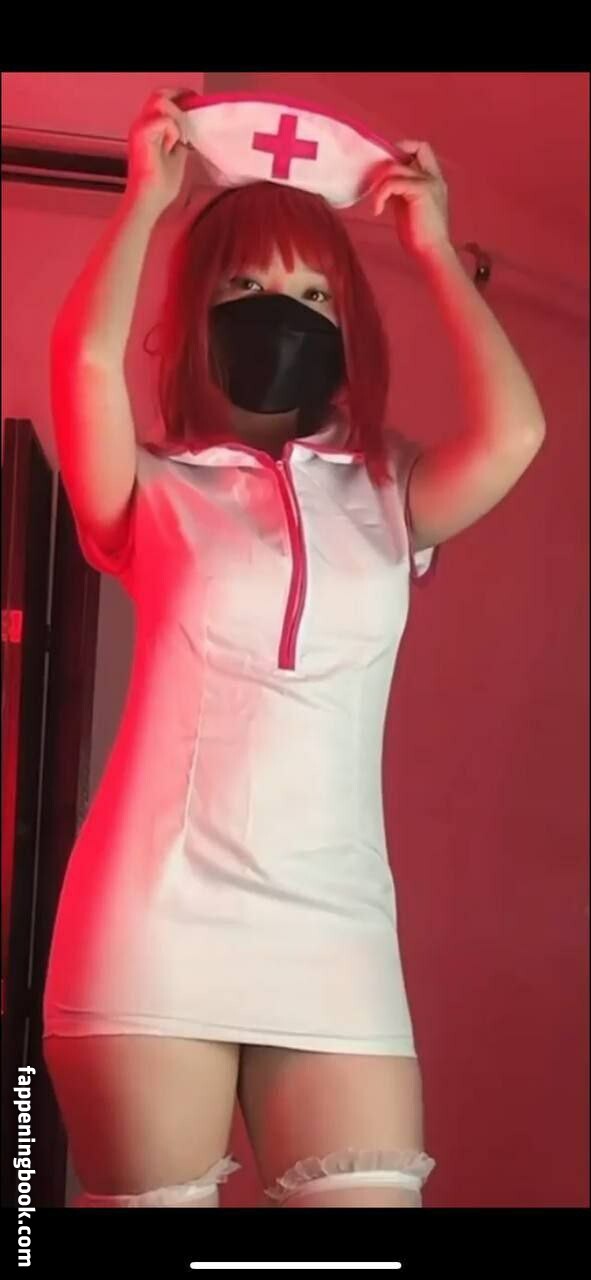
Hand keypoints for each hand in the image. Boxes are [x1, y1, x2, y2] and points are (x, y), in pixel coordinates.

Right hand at [126, 87, 193, 215]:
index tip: (194, 107)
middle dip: (180, 104)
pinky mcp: (141, 134)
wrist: (150, 201)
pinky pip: (163, 120)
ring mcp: (140, 127)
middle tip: (192, 118)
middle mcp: (141, 123)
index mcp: (148, 128)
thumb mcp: (177, 155)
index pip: (162, 101)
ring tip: (181, 139)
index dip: (179, 99)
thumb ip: (179, 139)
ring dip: (176, 118)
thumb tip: (189, 128)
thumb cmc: (161, 185)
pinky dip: (173, 131)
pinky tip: (174, 146)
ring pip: (160, 101)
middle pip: (160, 95)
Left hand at [372, 141, 450, 258]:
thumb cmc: (419, 236)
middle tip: (377, 183)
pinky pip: (392, 182)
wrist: (431, 251)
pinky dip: (380, 195)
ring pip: (395, 167)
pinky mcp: (421, 190)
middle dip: (389, 161)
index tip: (386, 168)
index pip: (421, 148)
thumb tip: (383, 182)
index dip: (402, 149)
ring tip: (376, 204)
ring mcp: (428, 181)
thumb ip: (400, 190)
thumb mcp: (407, 206)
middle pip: (411, 148)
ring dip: (379, 184)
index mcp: (433, 179)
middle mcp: (433, 176)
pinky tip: (377, 210)